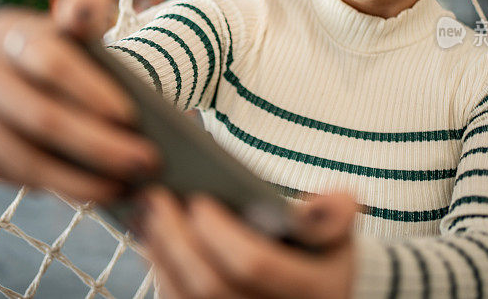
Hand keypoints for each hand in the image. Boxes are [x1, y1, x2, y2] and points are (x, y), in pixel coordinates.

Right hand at [0, 0, 160, 202]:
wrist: (62, 86)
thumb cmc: (82, 54)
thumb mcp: (91, 22)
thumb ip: (90, 2)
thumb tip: (81, 11)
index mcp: (7, 28)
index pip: (49, 62)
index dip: (91, 91)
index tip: (131, 117)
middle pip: (40, 117)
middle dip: (98, 145)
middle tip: (144, 162)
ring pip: (24, 157)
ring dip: (81, 180)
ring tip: (126, 186)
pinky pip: (8, 175)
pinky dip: (53, 188)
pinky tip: (92, 191)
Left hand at [136, 187, 356, 298]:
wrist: (320, 294)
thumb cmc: (321, 256)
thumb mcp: (338, 232)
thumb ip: (334, 212)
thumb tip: (310, 208)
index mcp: (313, 290)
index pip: (254, 263)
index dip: (219, 232)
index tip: (199, 200)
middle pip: (211, 286)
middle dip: (177, 239)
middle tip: (158, 198)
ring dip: (161, 255)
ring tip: (148, 213)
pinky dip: (160, 273)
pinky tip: (152, 241)